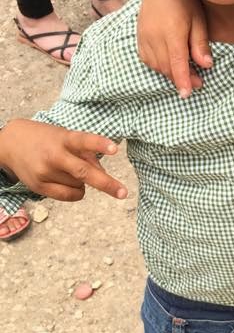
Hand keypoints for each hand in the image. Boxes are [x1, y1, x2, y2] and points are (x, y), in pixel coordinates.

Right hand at [0, 120, 126, 200]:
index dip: (100, 144)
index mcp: (63, 138)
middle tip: (123, 193)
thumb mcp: (65, 137)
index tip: (114, 149)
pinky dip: (77, 191)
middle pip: (84, 172)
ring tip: (68, 169)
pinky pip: (69, 196)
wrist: (10, 144)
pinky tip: (69, 182)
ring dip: (83, 181)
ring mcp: (45, 173)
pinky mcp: (39, 186)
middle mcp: (54, 156)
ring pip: (80, 185)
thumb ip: (85, 152)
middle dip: (106, 183)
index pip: (84, 140)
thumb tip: (101, 174)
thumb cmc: (46, 139)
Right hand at [137, 0, 211, 97]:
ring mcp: (144, 36)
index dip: (183, 80)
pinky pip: (146, 58)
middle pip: (167, 67)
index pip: (177, 63)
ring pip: (156, 65)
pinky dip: (158, 65)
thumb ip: (200, 44)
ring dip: (170, 72)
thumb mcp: (199, 20)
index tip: (187, 94)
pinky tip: (169, 63)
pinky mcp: (139, 35)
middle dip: (181, 78)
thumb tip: (206, 65)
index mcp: (173, 32)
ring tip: (185, 72)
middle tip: (197, 82)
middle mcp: (155, 36)